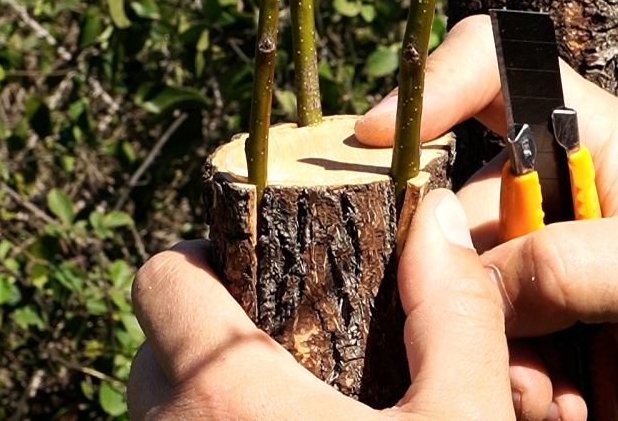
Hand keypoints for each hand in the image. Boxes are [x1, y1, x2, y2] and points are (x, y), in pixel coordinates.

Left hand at [128, 189, 513, 420]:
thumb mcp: (463, 419)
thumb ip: (452, 313)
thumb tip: (436, 218)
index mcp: (227, 393)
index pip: (161, 278)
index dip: (203, 257)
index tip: (256, 262)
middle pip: (154, 346)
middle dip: (208, 325)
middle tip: (286, 333)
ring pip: (162, 407)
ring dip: (208, 388)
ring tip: (293, 395)